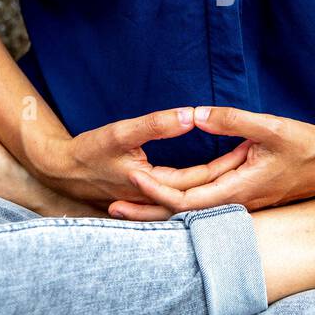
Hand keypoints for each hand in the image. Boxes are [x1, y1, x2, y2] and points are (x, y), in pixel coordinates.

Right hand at [30, 107, 249, 212]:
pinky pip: (180, 191)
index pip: (203, 177)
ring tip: (240, 157)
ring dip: (216, 177)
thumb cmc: (88, 152)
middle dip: (229, 170)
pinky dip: (198, 181)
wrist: (60, 172)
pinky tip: (209, 170)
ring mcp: (153, 200)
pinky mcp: (146, 195)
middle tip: (255, 149)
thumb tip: (193, 114)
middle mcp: (159, 198)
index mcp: (156, 186)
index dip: (227, 161)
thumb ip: (157, 124)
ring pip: (193, 192)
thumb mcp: (121, 133)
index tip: (250, 143)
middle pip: (203, 188)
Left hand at [108, 107, 314, 218]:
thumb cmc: (307, 146)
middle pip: (183, 211)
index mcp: (239, 189)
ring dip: (160, 205)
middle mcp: (235, 201)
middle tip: (111, 207)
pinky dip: (180, 196)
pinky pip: (204, 198)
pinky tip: (164, 189)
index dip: (157, 192)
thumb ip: (233, 121)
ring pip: (192, 206)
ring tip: (127, 201)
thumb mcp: (271, 128)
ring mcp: (238, 199)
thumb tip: (197, 115)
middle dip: (147, 209)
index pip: (188, 199)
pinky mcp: (242, 191)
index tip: (132, 179)